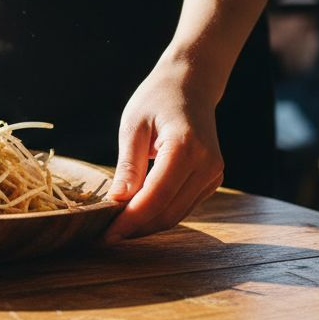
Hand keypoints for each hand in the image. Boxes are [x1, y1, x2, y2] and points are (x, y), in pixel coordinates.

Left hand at [103, 59, 224, 242]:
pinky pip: (183, 205)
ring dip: (147, 224)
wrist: (191, 84)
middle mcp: (207, 164)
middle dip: (136, 228)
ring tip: (117, 226)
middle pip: (168, 212)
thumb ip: (128, 165)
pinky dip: (160, 213)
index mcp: (186, 147)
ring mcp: (214, 173)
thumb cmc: (157, 98)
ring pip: (177, 214)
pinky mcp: (213, 179)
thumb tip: (117, 202)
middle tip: (104, 235)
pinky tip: (137, 213)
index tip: (104, 233)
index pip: (155, 197)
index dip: (129, 220)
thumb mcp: (134, 126)